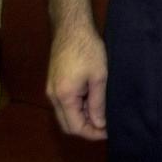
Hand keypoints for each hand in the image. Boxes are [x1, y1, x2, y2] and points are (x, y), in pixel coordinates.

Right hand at [46, 25, 106, 139]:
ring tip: (103, 114)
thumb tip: (99, 123)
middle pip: (67, 124)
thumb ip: (98, 103)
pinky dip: (78, 107)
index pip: (75, 127)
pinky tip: (93, 102)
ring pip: (65, 114)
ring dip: (82, 117)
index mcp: (64, 97)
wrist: (72, 28)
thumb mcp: (99, 77)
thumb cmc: (89, 50)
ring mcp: (51, 89)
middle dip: (87, 128)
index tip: (109, 132)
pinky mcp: (54, 82)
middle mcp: (53, 97)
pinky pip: (64, 103)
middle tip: (107, 125)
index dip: (92, 133)